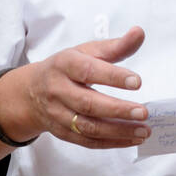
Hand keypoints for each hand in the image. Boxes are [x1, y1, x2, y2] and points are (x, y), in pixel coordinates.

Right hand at [0, 26, 150, 149]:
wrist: (32, 91)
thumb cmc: (66, 67)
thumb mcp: (87, 51)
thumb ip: (115, 45)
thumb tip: (140, 33)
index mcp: (65, 64)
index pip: (89, 71)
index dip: (113, 77)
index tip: (137, 82)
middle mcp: (58, 90)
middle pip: (88, 103)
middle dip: (117, 110)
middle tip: (143, 112)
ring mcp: (58, 114)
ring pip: (88, 127)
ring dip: (118, 131)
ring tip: (143, 130)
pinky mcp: (62, 132)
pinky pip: (87, 141)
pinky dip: (111, 142)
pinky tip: (130, 139)